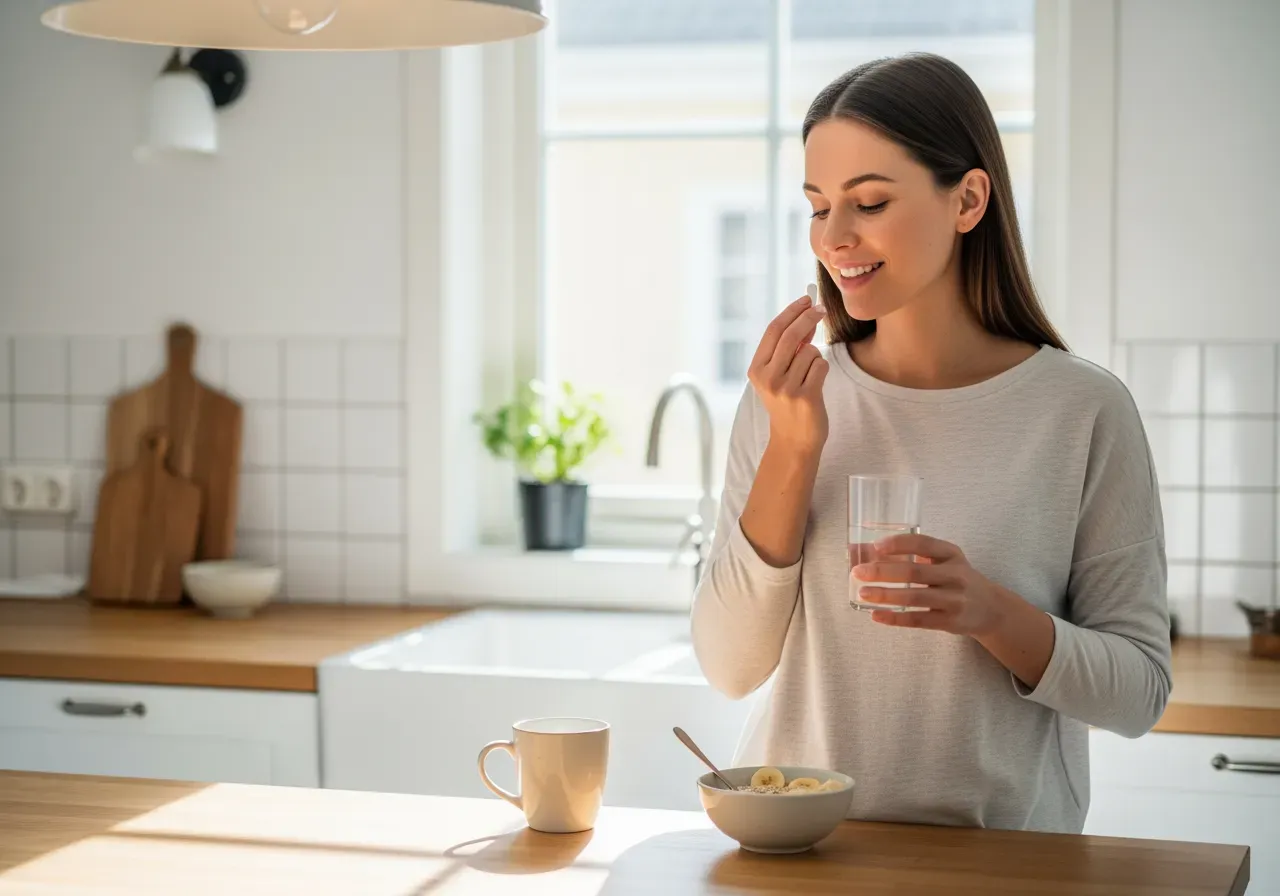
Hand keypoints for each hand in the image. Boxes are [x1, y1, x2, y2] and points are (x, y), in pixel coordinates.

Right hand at [748, 294, 829, 455]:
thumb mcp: (778, 375)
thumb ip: (788, 348)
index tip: (807, 300)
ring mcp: (786, 388)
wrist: (793, 440)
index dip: (791, 312)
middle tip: (821, 309)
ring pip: (809, 351)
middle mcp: (768, 378)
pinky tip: (815, 385)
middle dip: (808, 317)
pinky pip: (821, 366)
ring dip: (814, 357)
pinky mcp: (806, 397)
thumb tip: (806, 315)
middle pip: (791, 335)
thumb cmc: (787, 402)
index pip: (774, 331)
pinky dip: (821, 370)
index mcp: (756, 370)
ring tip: (809, 375)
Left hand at [852, 533, 1006, 635]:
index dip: (899, 544)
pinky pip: (918, 620)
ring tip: (863, 593)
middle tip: (858, 572)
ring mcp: (954, 600)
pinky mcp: (950, 622)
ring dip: (886, 595)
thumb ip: (914, 555)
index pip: (924, 543)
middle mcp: (955, 575)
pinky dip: (895, 618)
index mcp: (951, 554)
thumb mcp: (945, 561)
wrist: (991, 609)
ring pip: (915, 597)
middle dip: (884, 572)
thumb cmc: (957, 579)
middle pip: (915, 571)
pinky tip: (877, 615)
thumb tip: (864, 549)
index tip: (875, 546)